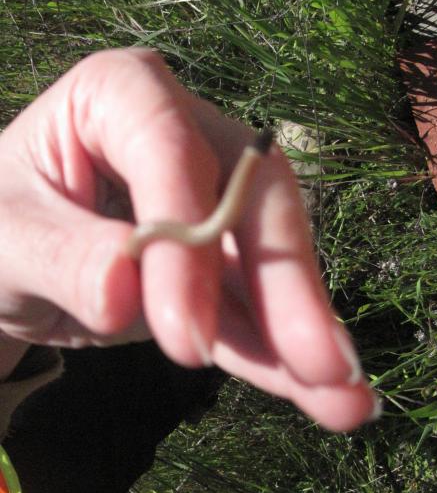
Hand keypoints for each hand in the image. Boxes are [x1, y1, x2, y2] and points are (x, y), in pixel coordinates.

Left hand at [0, 48, 378, 429]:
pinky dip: (277, 354)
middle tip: (321, 366)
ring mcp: (212, 199)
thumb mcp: (5, 231)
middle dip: (286, 286)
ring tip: (346, 397)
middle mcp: (186, 134)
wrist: (7, 252)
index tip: (182, 338)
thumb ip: (63, 256)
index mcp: (123, 94)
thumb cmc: (1, 216)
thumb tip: (124, 294)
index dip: (188, 242)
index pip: (172, 152)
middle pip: (252, 199)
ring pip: (269, 260)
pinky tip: (319, 394)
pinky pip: (251, 308)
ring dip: (304, 333)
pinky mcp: (218, 262)